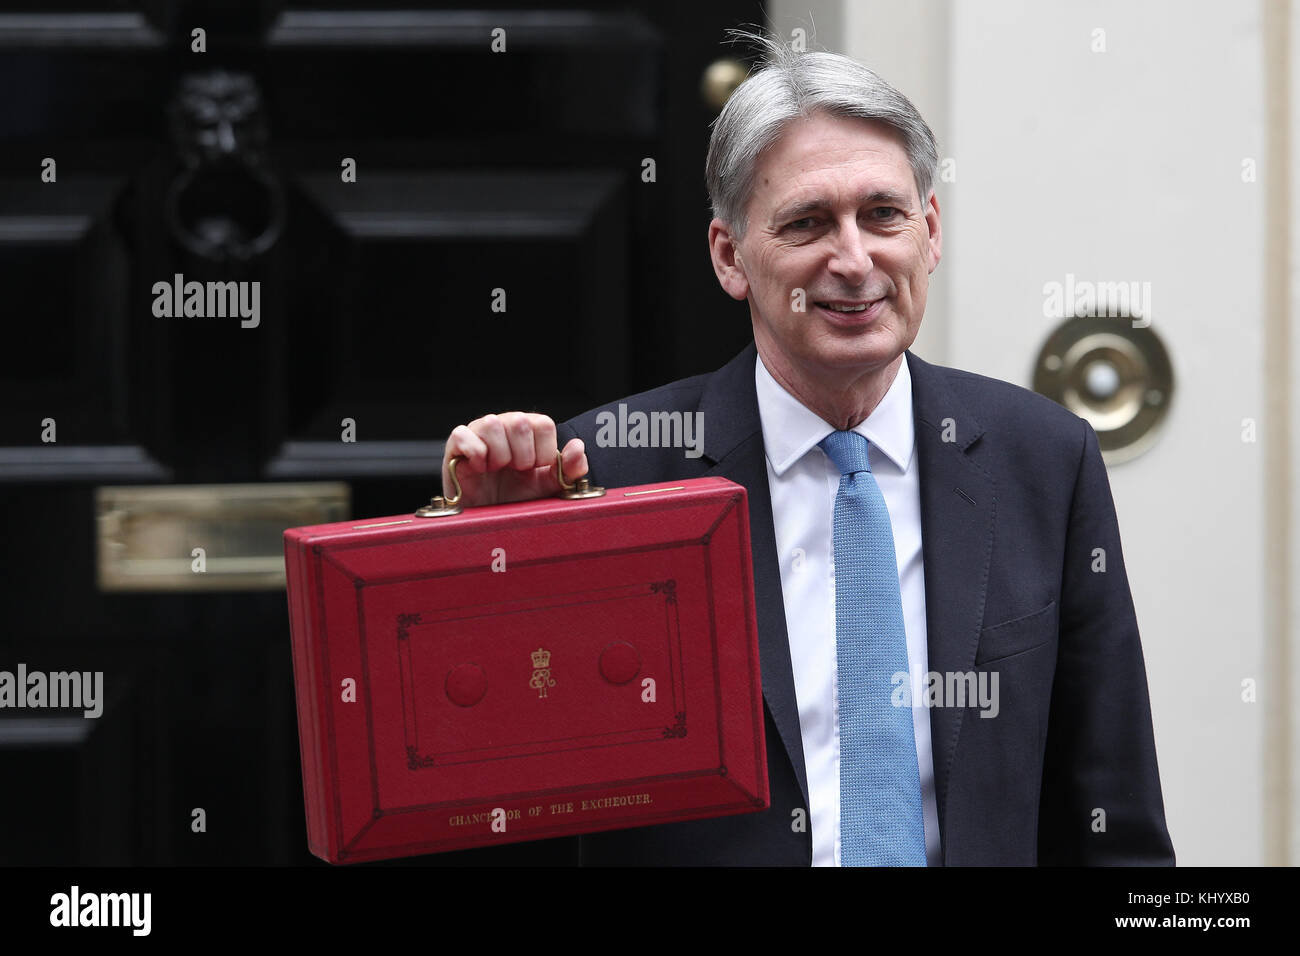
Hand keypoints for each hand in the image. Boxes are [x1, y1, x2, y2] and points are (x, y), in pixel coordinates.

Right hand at [442, 412, 588, 506]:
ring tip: (496, 471)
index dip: (543, 452)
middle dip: (522, 456)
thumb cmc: (516, 499)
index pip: (543, 423)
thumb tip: (578, 447)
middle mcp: (504, 424)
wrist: (487, 519)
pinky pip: (463, 435)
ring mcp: (478, 432)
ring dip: (498, 456)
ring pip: (492, 424)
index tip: (534, 470)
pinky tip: (478, 469)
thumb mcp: (546, 487)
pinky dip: (475, 455)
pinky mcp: (455, 444)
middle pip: (519, 421)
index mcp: (529, 431)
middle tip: (514, 472)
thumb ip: (567, 470)